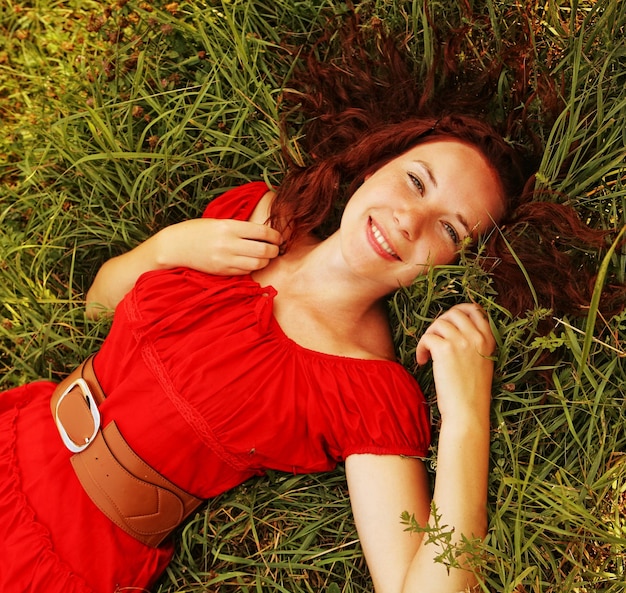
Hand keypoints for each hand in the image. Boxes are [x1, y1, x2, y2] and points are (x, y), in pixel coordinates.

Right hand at [161, 217, 282, 274]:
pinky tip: (252, 262)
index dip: (275, 236)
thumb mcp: (219, 222)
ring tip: (266, 257)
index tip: (279, 237)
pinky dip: (253, 268)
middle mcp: (228, 244)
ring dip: (266, 261)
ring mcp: (225, 260)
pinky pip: (245, 272)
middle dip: (275, 250)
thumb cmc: (198, 231)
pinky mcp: (222, 272)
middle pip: (263, 250)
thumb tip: (265, 233)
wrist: (175, 246)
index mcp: (229, 227)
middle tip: (276, 248)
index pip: (262, 232)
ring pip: (257, 264)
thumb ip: (240, 228)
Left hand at [415, 303, 494, 423]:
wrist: (468, 412)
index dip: (460, 311)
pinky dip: (420, 348)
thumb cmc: (472, 393)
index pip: (476, 310)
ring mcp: (461, 341)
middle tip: (435, 339)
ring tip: (427, 353)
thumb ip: (474, 344)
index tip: (449, 321)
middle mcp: (477, 337)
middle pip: (454, 313)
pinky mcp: (444, 349)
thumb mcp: (482, 363)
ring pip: (438, 323)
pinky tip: (422, 361)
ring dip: (429, 336)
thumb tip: (453, 328)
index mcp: (488, 340)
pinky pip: (427, 337)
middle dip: (440, 322)